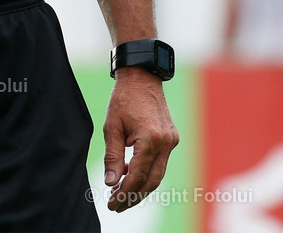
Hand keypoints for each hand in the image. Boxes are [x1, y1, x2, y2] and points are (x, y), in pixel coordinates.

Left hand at [102, 67, 178, 211]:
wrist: (142, 76)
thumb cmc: (123, 98)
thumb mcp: (111, 126)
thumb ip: (113, 156)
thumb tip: (111, 182)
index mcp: (150, 139)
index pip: (137, 176)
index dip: (124, 193)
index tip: (111, 202)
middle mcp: (166, 143)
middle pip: (151, 181)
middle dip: (134, 196)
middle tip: (116, 205)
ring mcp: (172, 141)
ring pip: (158, 174)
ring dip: (141, 188)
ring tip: (123, 196)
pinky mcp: (172, 138)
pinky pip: (160, 163)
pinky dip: (148, 173)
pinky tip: (132, 177)